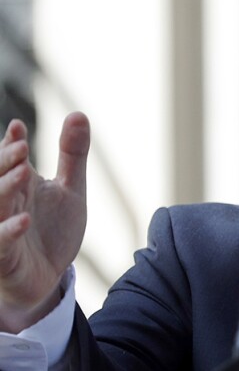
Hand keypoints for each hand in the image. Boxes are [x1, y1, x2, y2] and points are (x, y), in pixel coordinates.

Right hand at [0, 112, 88, 331]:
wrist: (50, 278)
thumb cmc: (53, 230)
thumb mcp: (70, 189)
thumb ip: (72, 154)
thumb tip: (78, 113)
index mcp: (19, 185)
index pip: (8, 160)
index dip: (10, 144)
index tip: (18, 127)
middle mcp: (6, 205)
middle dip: (5, 162)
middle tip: (20, 147)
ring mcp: (1, 231)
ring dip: (4, 189)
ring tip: (23, 172)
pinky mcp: (4, 258)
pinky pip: (0, 244)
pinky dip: (8, 231)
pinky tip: (24, 219)